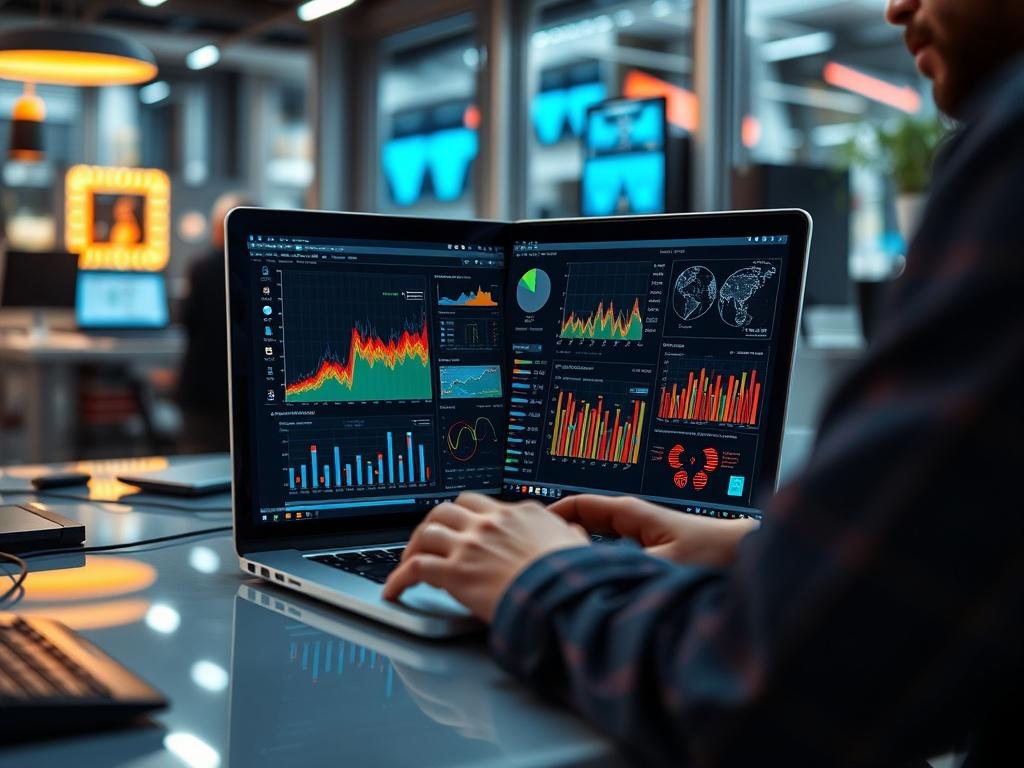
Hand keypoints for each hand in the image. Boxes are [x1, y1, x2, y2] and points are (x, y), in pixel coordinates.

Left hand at [383, 492, 588, 621]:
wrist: (562, 594)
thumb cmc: (572, 575)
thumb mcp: (577, 544)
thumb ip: (570, 534)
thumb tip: (574, 533)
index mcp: (518, 513)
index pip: (481, 504)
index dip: (466, 516)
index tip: (462, 528)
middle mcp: (489, 524)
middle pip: (447, 510)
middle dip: (434, 523)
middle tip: (430, 540)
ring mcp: (470, 546)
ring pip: (427, 532)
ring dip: (414, 547)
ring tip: (409, 562)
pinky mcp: (455, 573)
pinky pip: (415, 569)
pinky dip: (399, 578)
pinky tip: (394, 589)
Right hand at [548, 494, 756, 567]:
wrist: (746, 554)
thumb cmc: (713, 553)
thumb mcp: (663, 566)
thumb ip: (624, 574)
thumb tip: (590, 587)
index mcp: (628, 512)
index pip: (576, 505)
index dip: (548, 516)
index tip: (526, 532)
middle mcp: (629, 519)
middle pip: (579, 521)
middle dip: (556, 537)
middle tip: (535, 560)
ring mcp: (636, 534)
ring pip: (592, 539)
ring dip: (575, 552)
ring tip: (554, 571)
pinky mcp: (644, 550)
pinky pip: (606, 551)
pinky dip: (593, 562)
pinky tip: (587, 582)